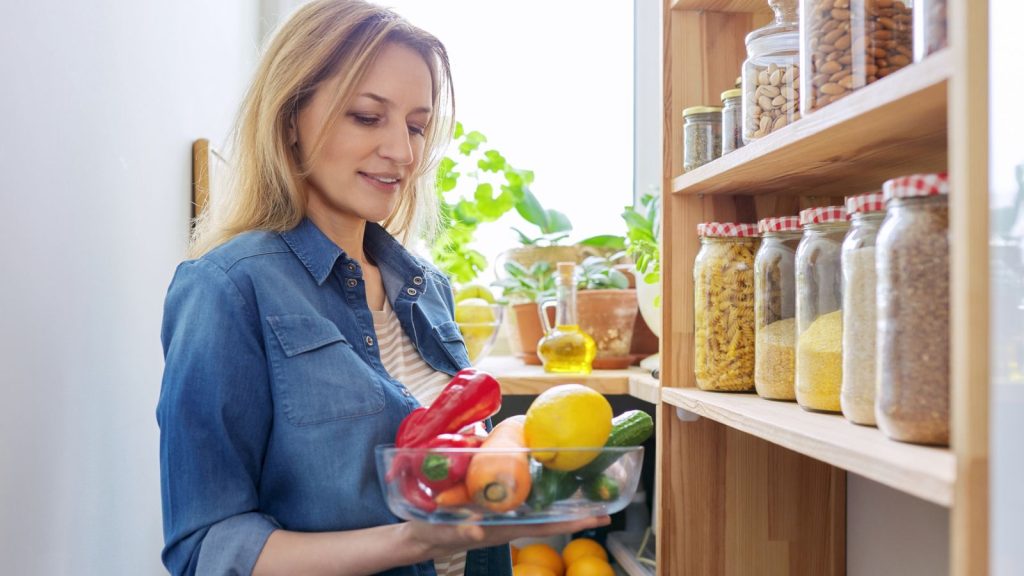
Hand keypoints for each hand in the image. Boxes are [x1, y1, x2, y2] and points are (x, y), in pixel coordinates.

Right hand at [402, 515, 610, 559]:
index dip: (570, 522)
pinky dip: (542, 499)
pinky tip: (552, 489)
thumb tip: (477, 529)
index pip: (544, 526)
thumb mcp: (445, 531)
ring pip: (540, 512)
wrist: (424, 537)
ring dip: (562, 506)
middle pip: (550, 520)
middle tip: (605, 507)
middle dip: (577, 516)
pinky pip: (524, 504)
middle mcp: (509, 524)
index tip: (595, 518)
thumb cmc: (435, 532)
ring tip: (587, 495)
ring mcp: (504, 518)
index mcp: (502, 529)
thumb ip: (461, 530)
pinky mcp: (496, 511)